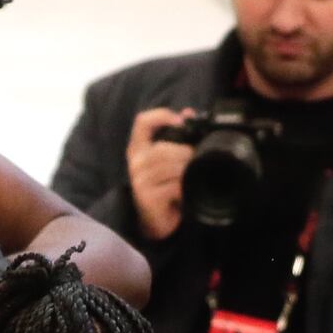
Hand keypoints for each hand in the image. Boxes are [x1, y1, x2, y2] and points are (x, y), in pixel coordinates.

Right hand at [126, 107, 196, 241]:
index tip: (180, 120)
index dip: (161, 115)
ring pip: (170, 166)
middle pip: (163, 147)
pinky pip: (173, 186)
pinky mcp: (148, 197)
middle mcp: (135, 162)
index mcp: (137, 148)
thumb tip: (189, 112)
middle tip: (196, 161)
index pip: (142, 122)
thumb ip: (176, 136)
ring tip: (192, 176)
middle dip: (185, 153)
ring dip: (187, 170)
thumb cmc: (162, 186)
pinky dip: (185, 187)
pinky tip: (186, 190)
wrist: (155, 220)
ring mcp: (140, 180)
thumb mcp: (167, 159)